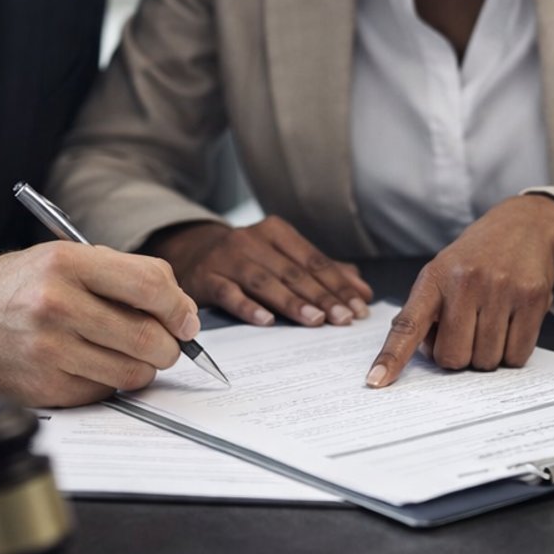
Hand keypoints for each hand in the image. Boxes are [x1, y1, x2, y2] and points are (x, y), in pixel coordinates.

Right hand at [0, 242, 199, 407]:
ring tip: (125, 354)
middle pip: (149, 337)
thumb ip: (126, 276)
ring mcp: (49, 350)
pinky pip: (104, 392)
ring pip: (133, 373)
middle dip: (169, 346)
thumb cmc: (23, 286)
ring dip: (142, 368)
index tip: (186, 321)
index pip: (151, 285)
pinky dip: (108, 382)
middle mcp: (57, 305)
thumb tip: (182, 314)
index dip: (180, 308)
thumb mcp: (68, 258)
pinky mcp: (45, 387)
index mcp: (68, 263)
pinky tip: (90, 365)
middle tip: (164, 344)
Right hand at [149, 216, 372, 327]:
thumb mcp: (282, 257)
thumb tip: (362, 290)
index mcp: (276, 232)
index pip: (314, 261)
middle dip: (322, 296)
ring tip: (315, 321)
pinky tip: (266, 321)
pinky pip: (229, 293)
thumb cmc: (247, 259)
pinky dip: (248, 307)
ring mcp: (227, 258)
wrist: (190, 252)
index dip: (339, 284)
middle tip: (344, 319)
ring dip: (292, 302)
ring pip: (265, 282)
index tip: (360, 308)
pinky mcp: (206, 278)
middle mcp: (252, 240)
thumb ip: (322, 271)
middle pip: (294, 272)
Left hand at [366, 196, 553, 387]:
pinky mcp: (532, 299)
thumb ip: (426, 313)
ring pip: (486, 361)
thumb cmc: (475, 259)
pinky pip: (517, 356)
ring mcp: (501, 290)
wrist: (522, 226)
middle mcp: (466, 282)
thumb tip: (426, 356)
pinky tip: (511, 326)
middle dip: (458, 356)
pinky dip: (512, 353)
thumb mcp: (441, 274)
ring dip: (487, 354)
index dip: (391, 357)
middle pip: (453, 357)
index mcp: (434, 278)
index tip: (376, 381)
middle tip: (466, 332)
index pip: (407, 325)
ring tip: (490, 323)